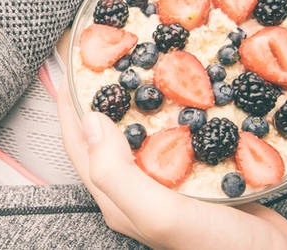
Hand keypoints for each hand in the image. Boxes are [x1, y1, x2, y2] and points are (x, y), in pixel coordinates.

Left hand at [56, 83, 286, 248]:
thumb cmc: (217, 247)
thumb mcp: (159, 213)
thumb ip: (117, 172)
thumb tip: (90, 121)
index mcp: (117, 198)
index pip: (79, 144)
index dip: (70, 104)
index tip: (71, 64)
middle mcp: (138, 190)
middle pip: (108, 133)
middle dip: (103, 94)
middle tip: (109, 55)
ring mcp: (169, 184)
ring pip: (145, 131)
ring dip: (142, 98)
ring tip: (146, 63)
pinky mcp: (200, 177)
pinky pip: (181, 136)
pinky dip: (180, 110)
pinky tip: (192, 91)